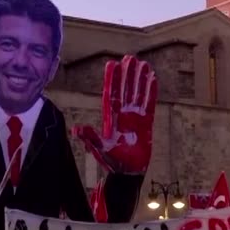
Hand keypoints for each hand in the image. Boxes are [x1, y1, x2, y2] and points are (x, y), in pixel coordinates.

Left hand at [73, 55, 157, 174]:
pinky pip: (149, 104)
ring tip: (143, 64)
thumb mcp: (100, 148)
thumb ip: (90, 138)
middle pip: (126, 89)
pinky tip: (153, 79)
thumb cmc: (112, 161)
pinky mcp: (147, 123)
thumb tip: (76, 129)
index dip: (112, 80)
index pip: (111, 94)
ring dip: (140, 80)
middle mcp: (123, 114)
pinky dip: (151, 92)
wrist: (128, 171)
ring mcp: (135, 117)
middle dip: (127, 74)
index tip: (112, 64)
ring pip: (138, 94)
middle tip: (130, 58)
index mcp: (110, 118)